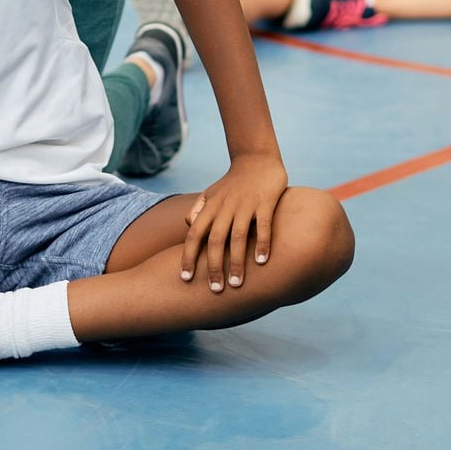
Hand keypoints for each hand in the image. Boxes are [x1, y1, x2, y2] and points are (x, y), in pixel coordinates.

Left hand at [180, 152, 287, 293]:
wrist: (256, 159)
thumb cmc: (232, 182)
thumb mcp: (211, 193)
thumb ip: (198, 209)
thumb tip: (188, 227)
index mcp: (210, 207)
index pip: (194, 234)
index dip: (188, 256)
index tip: (185, 278)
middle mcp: (225, 208)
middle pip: (215, 240)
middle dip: (213, 266)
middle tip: (214, 290)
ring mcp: (246, 205)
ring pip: (238, 236)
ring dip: (237, 261)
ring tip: (236, 284)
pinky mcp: (266, 202)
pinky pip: (264, 225)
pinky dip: (263, 243)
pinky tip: (262, 262)